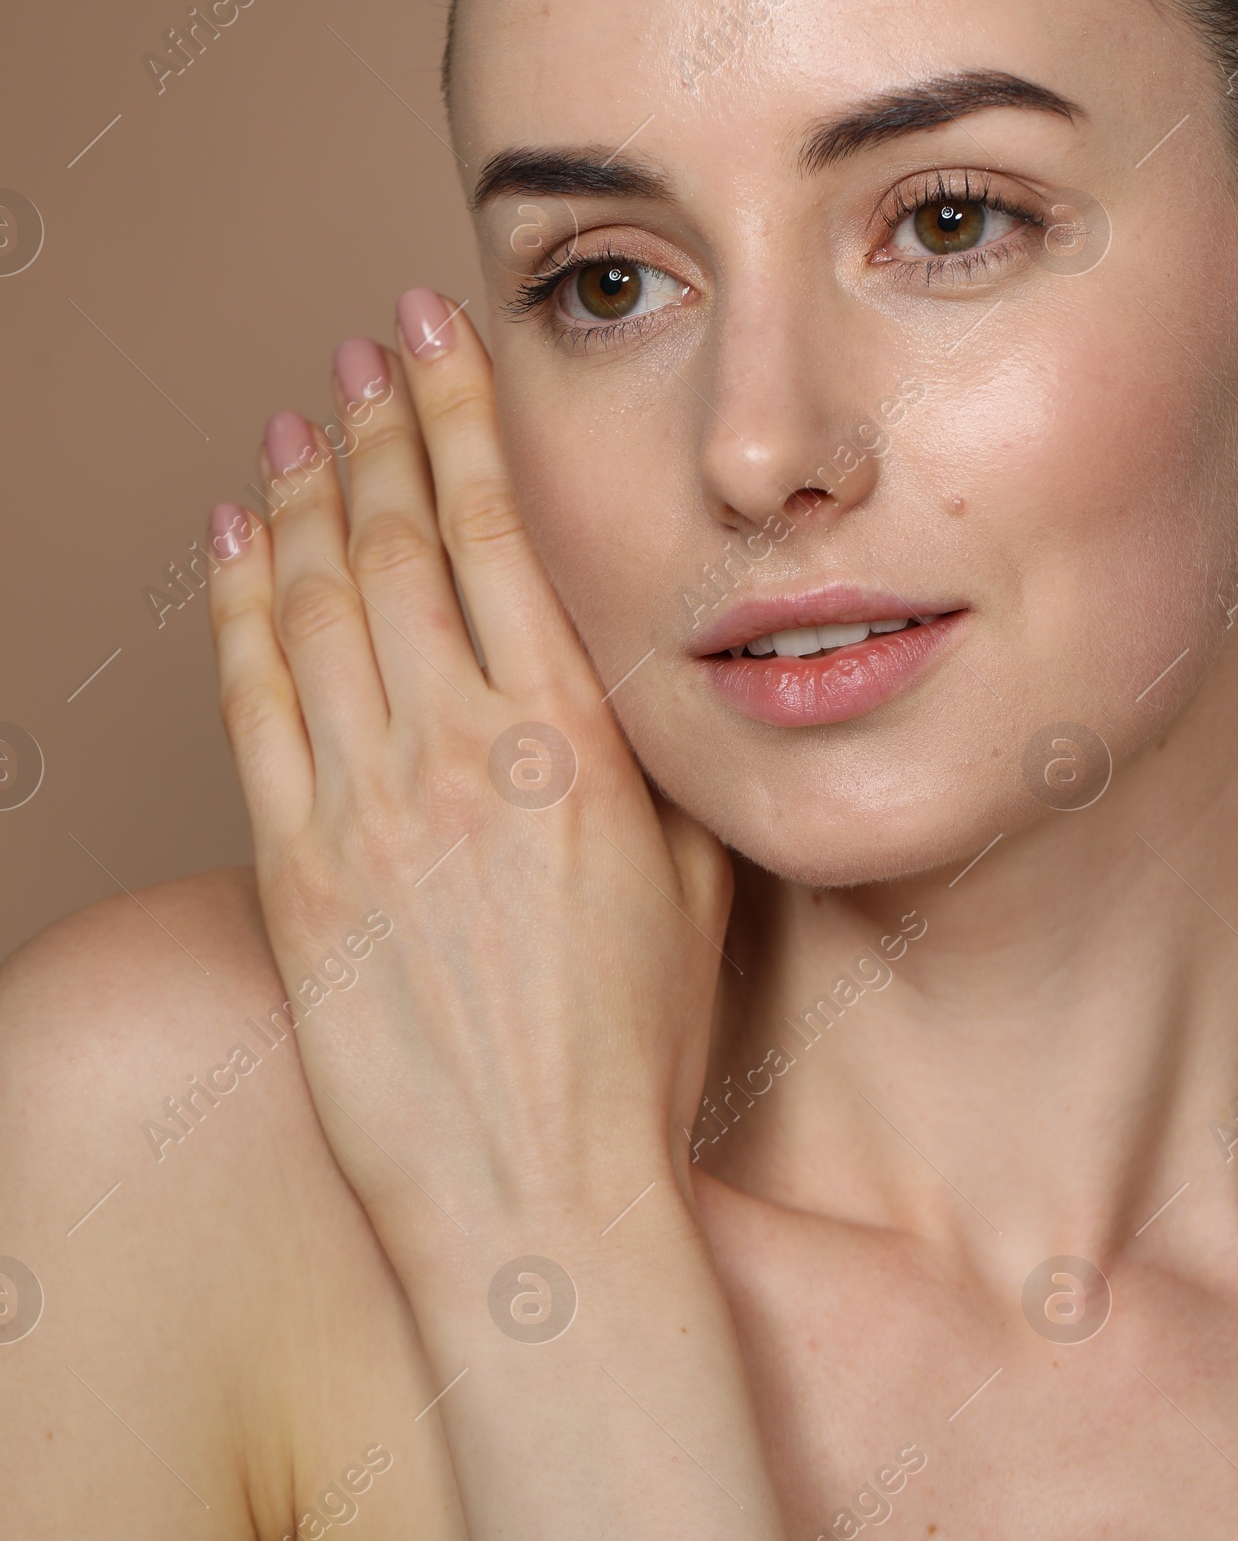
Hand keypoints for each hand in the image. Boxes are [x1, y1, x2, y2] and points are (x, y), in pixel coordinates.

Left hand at [205, 291, 732, 1279]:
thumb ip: (664, 760)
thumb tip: (646, 659)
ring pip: (322, 608)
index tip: (447, 343)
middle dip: (385, 428)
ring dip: (311, 495)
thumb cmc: (636, 1052)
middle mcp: (462, 756)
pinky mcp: (296, 874)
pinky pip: (250, 707)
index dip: (466, 425)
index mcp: (573, 745)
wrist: (536, 1197)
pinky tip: (234, 540)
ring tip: (304, 420)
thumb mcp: (699, 883)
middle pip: (405, 546)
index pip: (503, 539)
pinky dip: (237, 608)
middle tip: (368, 348)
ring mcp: (367, 812)